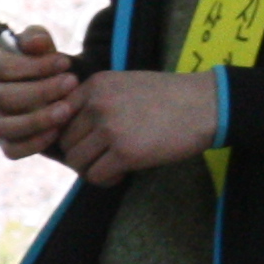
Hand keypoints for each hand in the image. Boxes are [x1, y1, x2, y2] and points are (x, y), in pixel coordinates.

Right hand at [0, 25, 80, 160]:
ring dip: (40, 119)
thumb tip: (37, 44)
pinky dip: (35, 143)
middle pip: (5, 97)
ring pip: (7, 126)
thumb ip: (37, 38)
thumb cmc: (40, 59)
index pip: (3, 67)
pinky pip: (13, 150)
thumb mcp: (40, 43)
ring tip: (67, 109)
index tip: (65, 63)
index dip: (36, 66)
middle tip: (72, 83)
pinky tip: (58, 130)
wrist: (48, 84)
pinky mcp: (2, 141)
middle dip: (42, 91)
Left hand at [54, 70, 219, 185]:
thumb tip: (70, 130)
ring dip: (91, 168)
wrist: (204, 105)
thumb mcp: (125, 84)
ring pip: (76, 161)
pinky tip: (122, 173)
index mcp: (95, 84)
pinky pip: (96, 175)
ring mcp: (110, 128)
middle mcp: (97, 104)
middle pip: (65, 141)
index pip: (59, 115)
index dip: (71, 133)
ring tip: (111, 166)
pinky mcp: (125, 152)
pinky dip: (105, 179)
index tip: (88, 141)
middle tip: (101, 157)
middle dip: (81, 153)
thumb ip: (97, 100)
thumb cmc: (168, 97)